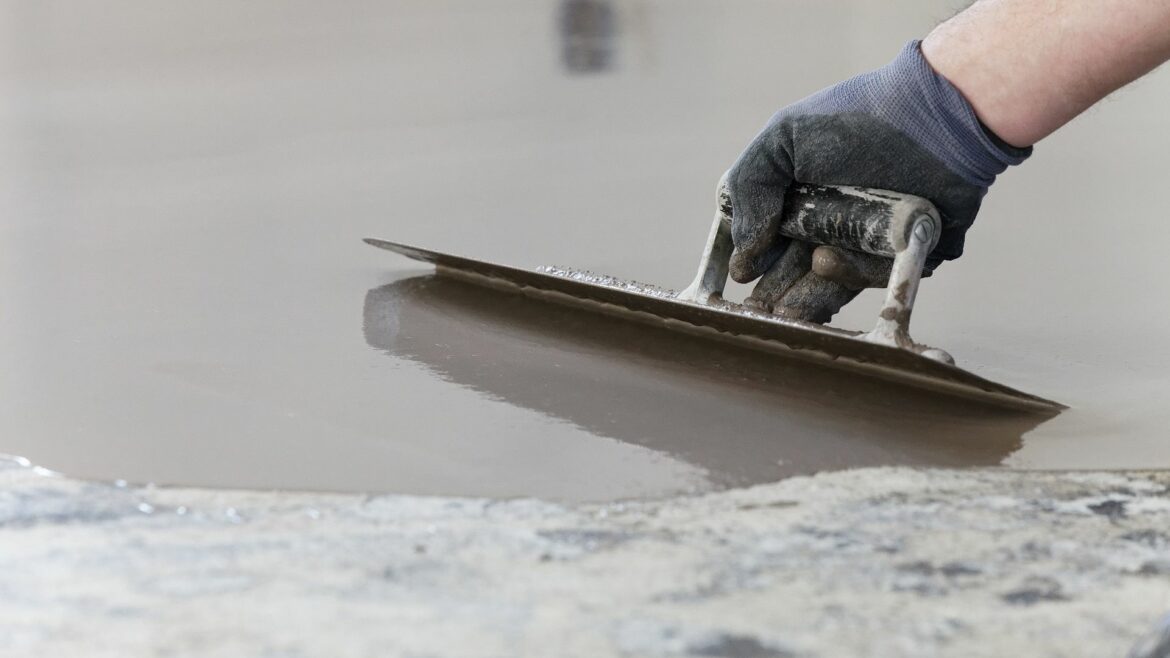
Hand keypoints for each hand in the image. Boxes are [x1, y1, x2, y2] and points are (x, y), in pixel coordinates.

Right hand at [725, 41, 1029, 322]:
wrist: (932, 115)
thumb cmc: (854, 119)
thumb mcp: (782, 139)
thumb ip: (749, 187)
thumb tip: (743, 253)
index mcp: (802, 196)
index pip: (770, 239)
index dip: (754, 262)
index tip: (741, 278)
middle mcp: (835, 220)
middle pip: (799, 269)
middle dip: (777, 292)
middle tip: (760, 311)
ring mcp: (871, 238)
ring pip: (836, 283)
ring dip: (807, 299)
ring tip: (785, 312)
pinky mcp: (908, 252)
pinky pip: (879, 275)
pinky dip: (852, 273)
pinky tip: (825, 262)